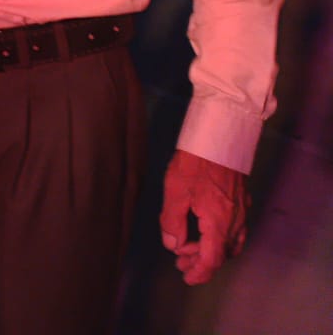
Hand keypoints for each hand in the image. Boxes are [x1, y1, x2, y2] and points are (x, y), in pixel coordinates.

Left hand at [159, 149, 248, 284]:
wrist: (220, 138)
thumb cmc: (195, 162)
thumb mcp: (175, 191)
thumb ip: (172, 221)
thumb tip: (173, 244)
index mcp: (219, 222)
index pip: (212, 258)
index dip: (200, 272)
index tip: (187, 277)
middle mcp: (235, 222)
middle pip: (221, 253)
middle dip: (200, 261)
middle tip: (180, 261)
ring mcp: (242, 212)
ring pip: (230, 243)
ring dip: (211, 251)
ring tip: (189, 248)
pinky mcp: (242, 202)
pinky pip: (235, 231)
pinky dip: (221, 239)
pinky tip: (207, 233)